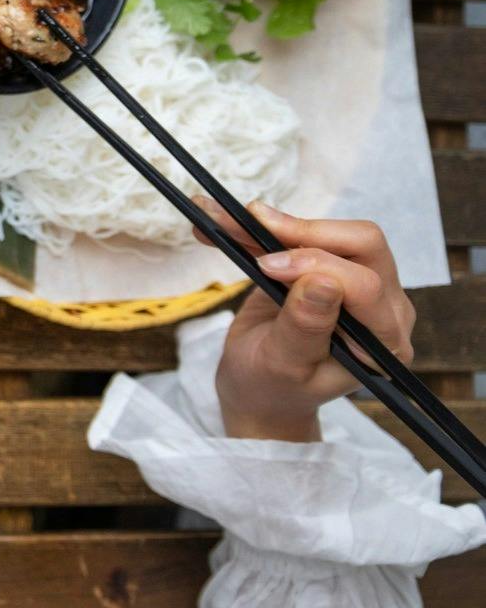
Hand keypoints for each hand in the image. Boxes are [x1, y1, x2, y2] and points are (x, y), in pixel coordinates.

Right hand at [208, 201, 417, 442]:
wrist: (261, 388)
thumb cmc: (275, 387)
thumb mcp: (284, 364)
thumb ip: (305, 325)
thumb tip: (323, 280)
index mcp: (384, 340)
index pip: (364, 283)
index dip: (315, 264)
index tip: (263, 265)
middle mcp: (386, 308)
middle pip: (363, 244)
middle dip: (302, 230)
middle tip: (248, 224)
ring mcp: (362, 286)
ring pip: (333, 232)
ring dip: (275, 223)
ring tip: (222, 219)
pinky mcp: (333, 269)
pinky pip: (305, 237)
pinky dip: (264, 229)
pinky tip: (226, 224)